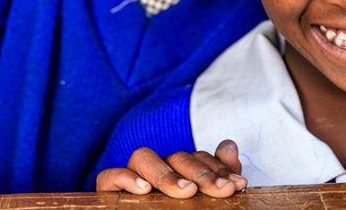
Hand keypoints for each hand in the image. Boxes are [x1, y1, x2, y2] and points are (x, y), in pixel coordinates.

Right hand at [96, 140, 246, 197]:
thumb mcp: (202, 200)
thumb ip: (217, 175)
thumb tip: (229, 145)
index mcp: (178, 170)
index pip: (198, 159)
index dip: (218, 169)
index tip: (237, 185)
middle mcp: (156, 169)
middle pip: (176, 157)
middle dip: (201, 173)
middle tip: (220, 190)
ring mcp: (132, 177)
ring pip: (143, 157)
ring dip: (166, 174)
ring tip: (186, 192)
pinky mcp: (108, 190)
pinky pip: (108, 176)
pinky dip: (125, 178)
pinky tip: (143, 190)